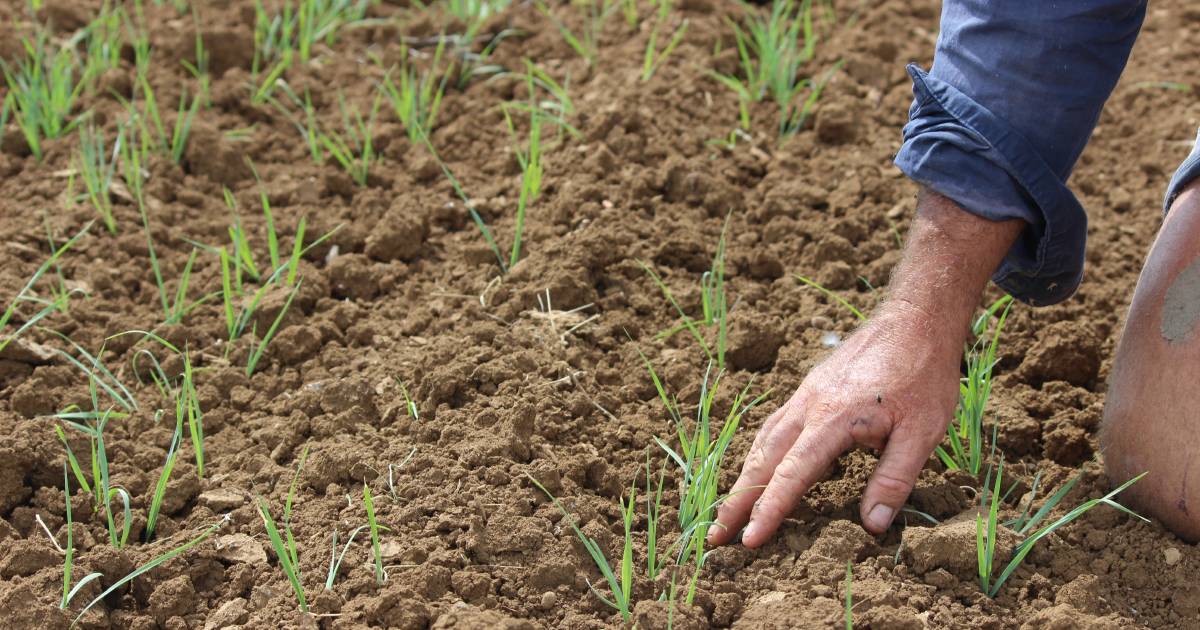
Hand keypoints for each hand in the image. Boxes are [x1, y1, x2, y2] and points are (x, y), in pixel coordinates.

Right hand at [707, 302, 961, 546]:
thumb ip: (894, 479)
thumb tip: (871, 525)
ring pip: (763, 441)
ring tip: (728, 509)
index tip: (748, 540)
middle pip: (763, 460)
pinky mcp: (810, 389)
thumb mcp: (924, 433)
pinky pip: (774, 425)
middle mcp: (809, 406)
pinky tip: (759, 467)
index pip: (791, 475)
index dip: (769, 510)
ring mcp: (805, 395)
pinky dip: (759, 453)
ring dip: (743, 477)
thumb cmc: (923, 376)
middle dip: (736, 500)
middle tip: (716, 536)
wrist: (915, 320)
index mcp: (834, 419)